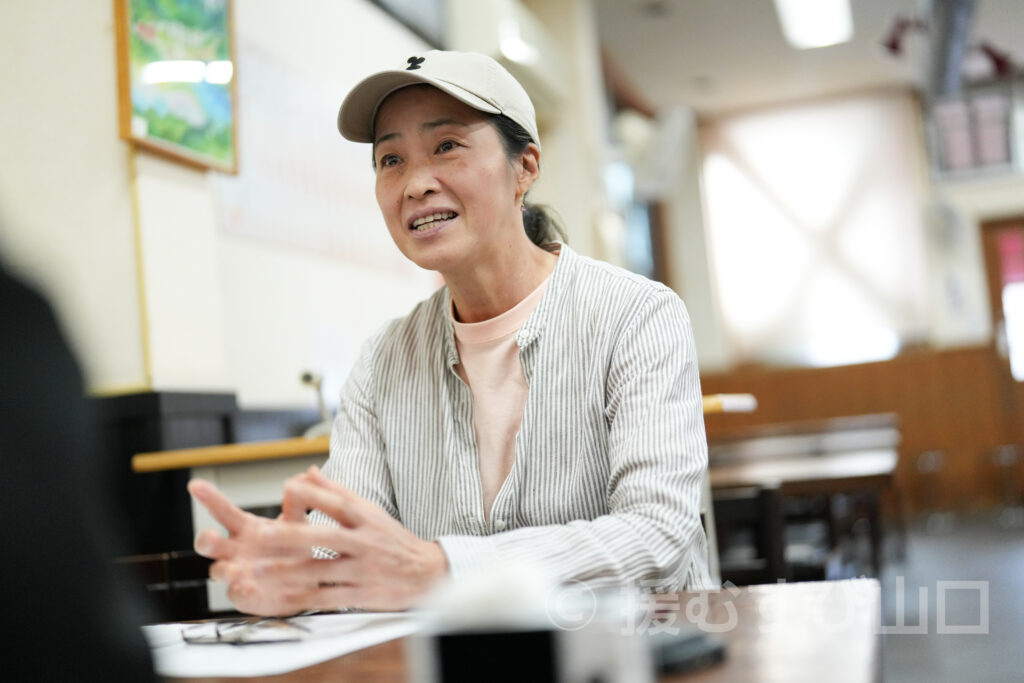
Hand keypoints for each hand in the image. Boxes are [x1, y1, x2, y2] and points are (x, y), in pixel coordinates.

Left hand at [187, 467, 447, 614]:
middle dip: (291, 537)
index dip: (314, 495)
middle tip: (259, 536)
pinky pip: (328, 597)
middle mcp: (366, 542)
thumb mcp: (371, 512)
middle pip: (325, 538)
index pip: (339, 503)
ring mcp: (364, 570)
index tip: (288, 488)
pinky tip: (282, 596)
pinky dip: (304, 597)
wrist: (427, 573)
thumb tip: (309, 471)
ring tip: (258, 571)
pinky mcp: (362, 595)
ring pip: (321, 570)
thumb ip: (338, 493)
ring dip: (287, 572)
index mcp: (368, 519)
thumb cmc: (392, 540)